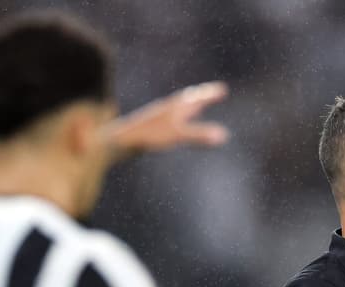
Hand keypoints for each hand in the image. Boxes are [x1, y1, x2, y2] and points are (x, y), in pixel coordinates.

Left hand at [103, 81, 228, 161]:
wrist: (121, 139)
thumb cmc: (149, 135)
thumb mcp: (178, 135)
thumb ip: (199, 135)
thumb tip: (223, 135)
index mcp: (176, 107)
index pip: (198, 98)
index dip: (210, 95)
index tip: (223, 89)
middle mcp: (168, 108)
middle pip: (188, 99)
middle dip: (202, 96)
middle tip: (213, 91)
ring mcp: (159, 116)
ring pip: (178, 107)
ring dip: (190, 104)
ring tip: (196, 104)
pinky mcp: (152, 126)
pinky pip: (171, 117)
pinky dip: (180, 115)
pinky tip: (174, 123)